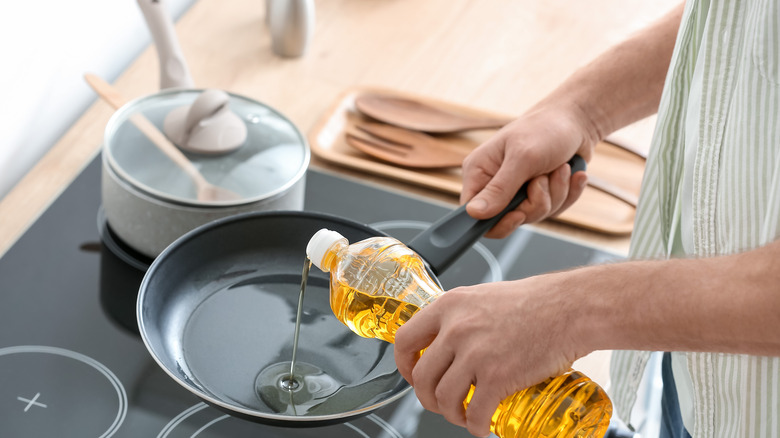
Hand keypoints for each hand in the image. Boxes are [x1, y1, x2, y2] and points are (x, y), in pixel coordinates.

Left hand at [394, 272, 584, 436]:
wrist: (570, 309)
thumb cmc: (535, 301)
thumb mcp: (483, 297)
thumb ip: (461, 315)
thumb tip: (446, 337)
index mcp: (449, 305)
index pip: (404, 340)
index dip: (404, 365)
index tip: (413, 375)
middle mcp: (456, 328)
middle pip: (421, 376)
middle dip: (427, 397)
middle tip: (440, 402)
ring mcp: (475, 353)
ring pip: (443, 398)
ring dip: (450, 414)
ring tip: (464, 415)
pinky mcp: (498, 376)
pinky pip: (475, 412)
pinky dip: (475, 426)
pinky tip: (482, 425)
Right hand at [460, 106, 594, 237]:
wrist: (577, 120)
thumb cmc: (546, 129)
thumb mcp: (522, 158)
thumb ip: (499, 189)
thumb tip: (474, 214)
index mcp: (479, 172)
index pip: (474, 214)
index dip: (496, 221)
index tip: (519, 213)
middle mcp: (495, 184)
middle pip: (509, 219)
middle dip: (536, 202)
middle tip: (542, 178)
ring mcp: (518, 190)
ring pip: (535, 215)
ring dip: (555, 193)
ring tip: (559, 168)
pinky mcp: (538, 193)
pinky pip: (553, 209)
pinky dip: (567, 192)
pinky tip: (569, 173)